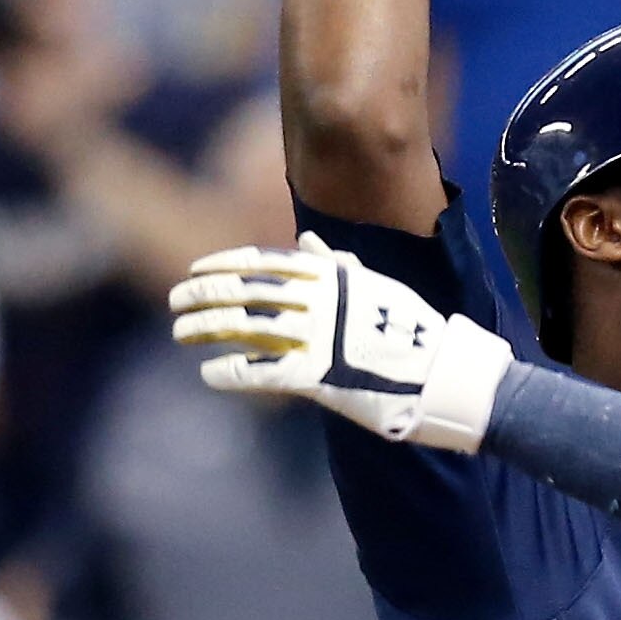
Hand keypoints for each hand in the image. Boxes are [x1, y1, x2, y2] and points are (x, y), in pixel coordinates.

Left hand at [168, 234, 512, 449]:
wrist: (444, 376)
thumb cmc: (414, 333)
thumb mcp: (378, 288)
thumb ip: (336, 267)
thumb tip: (306, 242)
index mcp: (334, 278)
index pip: (265, 263)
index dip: (225, 264)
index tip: (196, 269)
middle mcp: (321, 303)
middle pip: (246, 292)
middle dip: (203, 295)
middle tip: (176, 302)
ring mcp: (318, 339)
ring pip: (245, 327)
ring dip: (206, 329)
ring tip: (181, 333)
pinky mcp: (318, 377)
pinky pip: (261, 372)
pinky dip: (231, 372)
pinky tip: (210, 374)